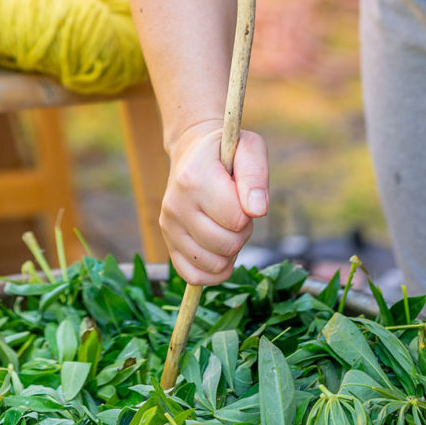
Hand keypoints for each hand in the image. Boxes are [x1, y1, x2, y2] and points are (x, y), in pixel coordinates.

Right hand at [161, 120, 268, 285]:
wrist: (192, 152)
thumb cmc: (226, 152)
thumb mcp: (249, 148)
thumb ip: (256, 175)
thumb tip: (257, 211)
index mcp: (194, 178)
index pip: (236, 219)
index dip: (250, 212)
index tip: (243, 195)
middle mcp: (176, 204)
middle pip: (227, 244)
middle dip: (242, 232)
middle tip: (237, 212)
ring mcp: (169, 225)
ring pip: (214, 264)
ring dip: (230, 251)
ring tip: (226, 227)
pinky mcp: (168, 241)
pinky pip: (192, 276)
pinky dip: (212, 273)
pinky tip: (220, 254)